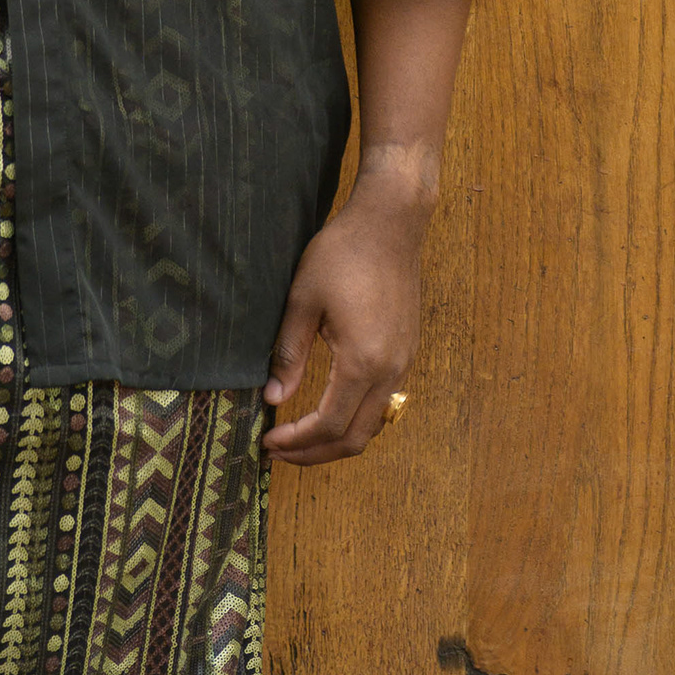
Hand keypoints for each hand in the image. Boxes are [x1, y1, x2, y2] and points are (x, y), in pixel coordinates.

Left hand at [260, 170, 427, 466]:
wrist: (390, 222)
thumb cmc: (342, 253)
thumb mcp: (303, 300)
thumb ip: (289, 353)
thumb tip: (273, 398)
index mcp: (362, 362)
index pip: (329, 425)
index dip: (297, 442)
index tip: (268, 442)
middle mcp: (389, 372)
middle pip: (355, 438)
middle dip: (315, 453)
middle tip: (279, 450)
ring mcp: (403, 363)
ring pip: (373, 425)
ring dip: (336, 439)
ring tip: (300, 436)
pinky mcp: (406, 352)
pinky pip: (382, 403)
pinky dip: (355, 417)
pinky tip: (329, 407)